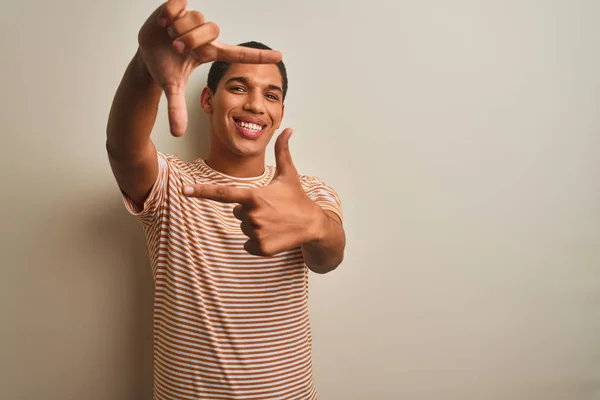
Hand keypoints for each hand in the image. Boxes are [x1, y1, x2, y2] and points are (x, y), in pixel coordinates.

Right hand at [137, 0, 282, 136]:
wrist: (146, 52)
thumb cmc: (165, 67)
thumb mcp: (172, 87)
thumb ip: (177, 109)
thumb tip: (177, 133)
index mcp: (210, 52)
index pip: (240, 54)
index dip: (259, 56)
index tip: (280, 56)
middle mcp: (206, 36)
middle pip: (211, 29)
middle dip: (191, 40)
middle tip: (177, 48)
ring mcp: (194, 19)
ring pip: (196, 17)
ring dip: (179, 30)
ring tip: (169, 36)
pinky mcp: (180, 6)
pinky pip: (180, 3)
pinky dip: (170, 13)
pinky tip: (164, 22)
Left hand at [182, 129, 325, 255]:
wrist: (312, 225)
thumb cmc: (297, 198)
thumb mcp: (289, 174)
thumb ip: (282, 151)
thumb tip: (288, 129)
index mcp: (254, 196)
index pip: (223, 193)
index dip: (202, 191)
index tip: (185, 191)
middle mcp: (252, 215)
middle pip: (236, 213)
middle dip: (249, 211)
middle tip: (270, 209)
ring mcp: (256, 233)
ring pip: (243, 228)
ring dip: (254, 226)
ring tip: (273, 221)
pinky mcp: (261, 248)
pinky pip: (248, 244)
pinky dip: (258, 241)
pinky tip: (273, 234)